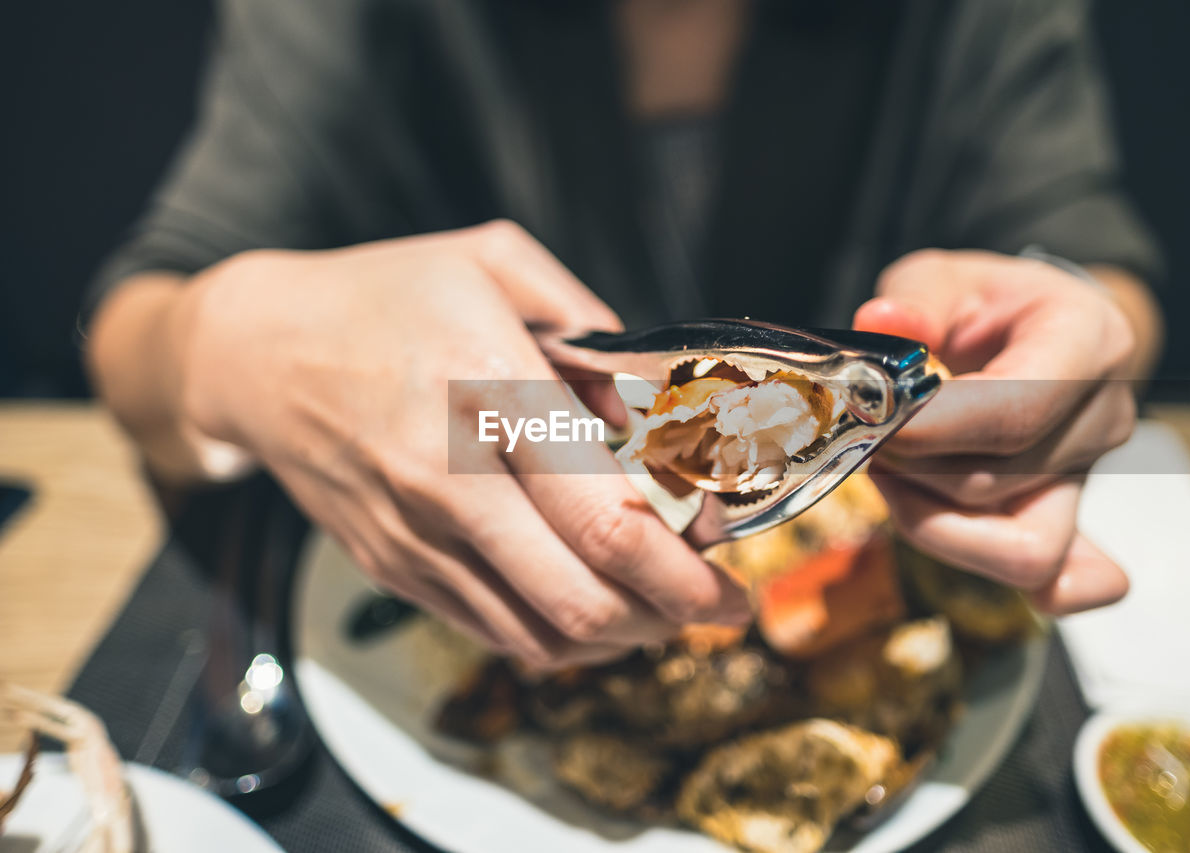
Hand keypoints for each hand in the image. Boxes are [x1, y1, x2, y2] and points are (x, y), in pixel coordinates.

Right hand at [176, 220, 749, 667]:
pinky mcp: (393, 569)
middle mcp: (448, 478)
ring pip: (543, 635)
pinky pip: (495, 634)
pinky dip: (560, 638)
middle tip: (717, 607)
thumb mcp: (492, 259)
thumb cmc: (382, 297)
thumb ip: (587, 322)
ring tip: (664, 608)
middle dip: (675, 617)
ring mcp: (415, 536)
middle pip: (584, 597)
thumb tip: (654, 399)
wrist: (255, 355)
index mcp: (486, 387)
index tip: (730, 568)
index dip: (686, 563)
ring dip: (624, 636)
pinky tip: (593, 608)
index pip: (604, 517)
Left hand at [853, 249, 1138, 613]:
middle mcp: (1103, 419)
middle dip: (913, 471)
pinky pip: (1059, 581)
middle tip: (863, 437)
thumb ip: (916, 296)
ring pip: (1012, 545)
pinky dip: (998, 570)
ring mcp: (1089, 476)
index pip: (1014, 413)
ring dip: (928, 518)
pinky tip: (946, 535)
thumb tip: (882, 322)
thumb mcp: (946, 274)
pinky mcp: (1067, 517)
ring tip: (887, 468)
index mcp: (1089, 343)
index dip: (932, 431)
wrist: (1035, 327)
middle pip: (998, 484)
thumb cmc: (987, 301)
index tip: (871, 423)